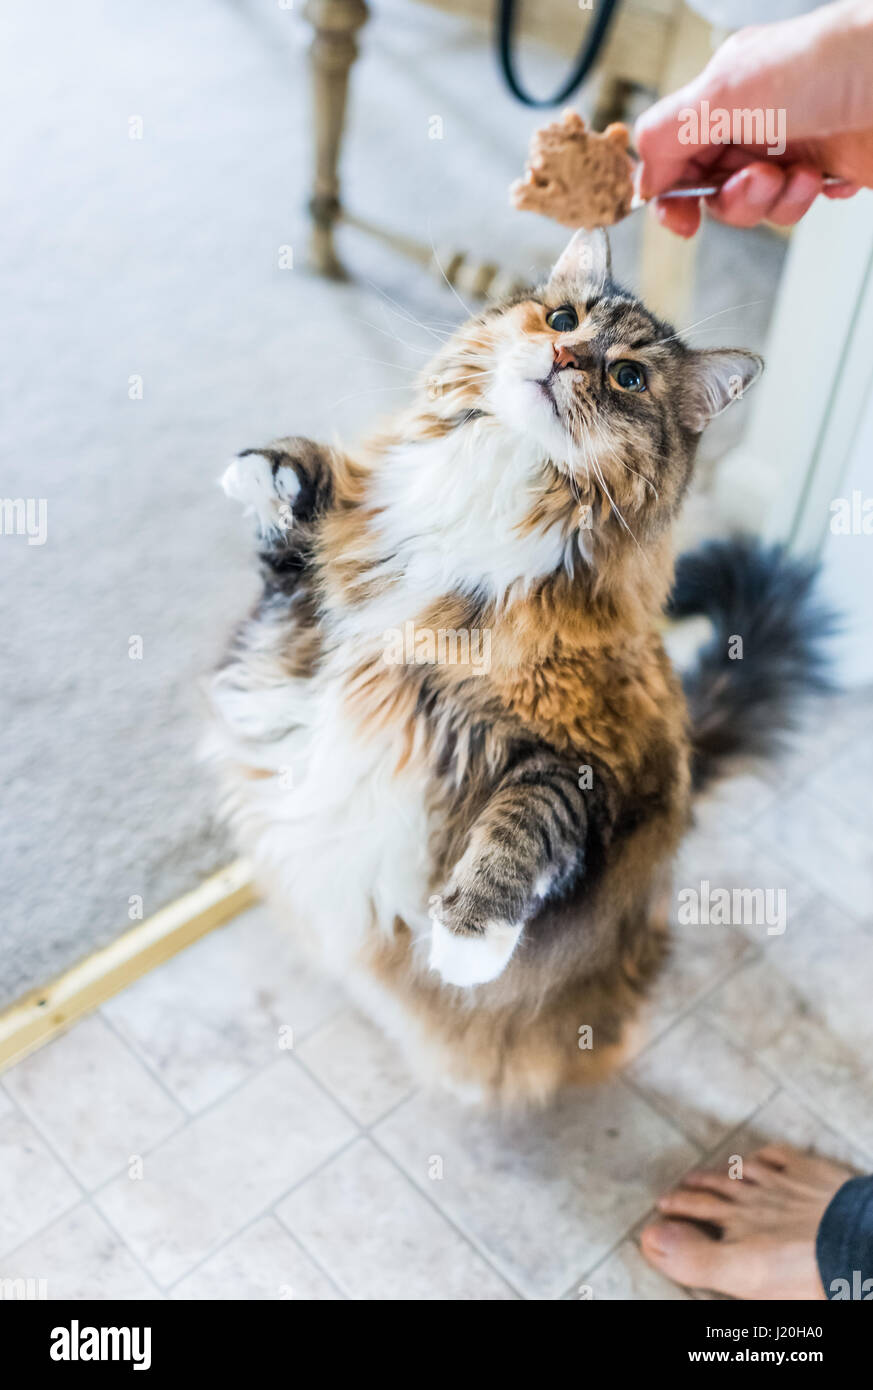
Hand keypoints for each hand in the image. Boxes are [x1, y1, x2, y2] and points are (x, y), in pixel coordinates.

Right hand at [635, 0, 872, 235]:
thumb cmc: (831, 62)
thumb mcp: (727, 90)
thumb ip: (668, 133)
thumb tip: (642, 177)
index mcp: (723, 90)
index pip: (671, 152)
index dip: (670, 190)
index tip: (681, 218)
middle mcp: (753, 117)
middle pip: (710, 187)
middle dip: (732, 197)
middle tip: (759, 179)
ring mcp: (788, 145)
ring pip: (752, 204)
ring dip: (772, 201)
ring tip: (799, 175)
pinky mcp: (823, 169)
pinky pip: (794, 207)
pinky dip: (805, 200)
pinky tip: (825, 176)